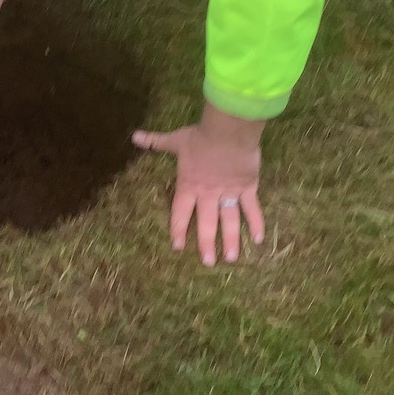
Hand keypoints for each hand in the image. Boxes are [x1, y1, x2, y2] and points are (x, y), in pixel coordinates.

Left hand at [132, 103, 265, 265]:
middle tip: (208, 262)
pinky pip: (252, 209)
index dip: (178, 230)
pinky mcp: (247, 188)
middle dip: (206, 244)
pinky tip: (258, 239)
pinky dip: (256, 224)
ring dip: (230, 240)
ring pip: (229, 221)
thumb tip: (134, 137)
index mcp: (189, 185)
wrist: (228, 132)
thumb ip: (156, 142)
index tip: (178, 247)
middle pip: (206, 223)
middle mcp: (208, 194)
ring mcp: (229, 193)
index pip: (180, 213)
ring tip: (230, 258)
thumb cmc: (200, 137)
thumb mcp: (175, 140)